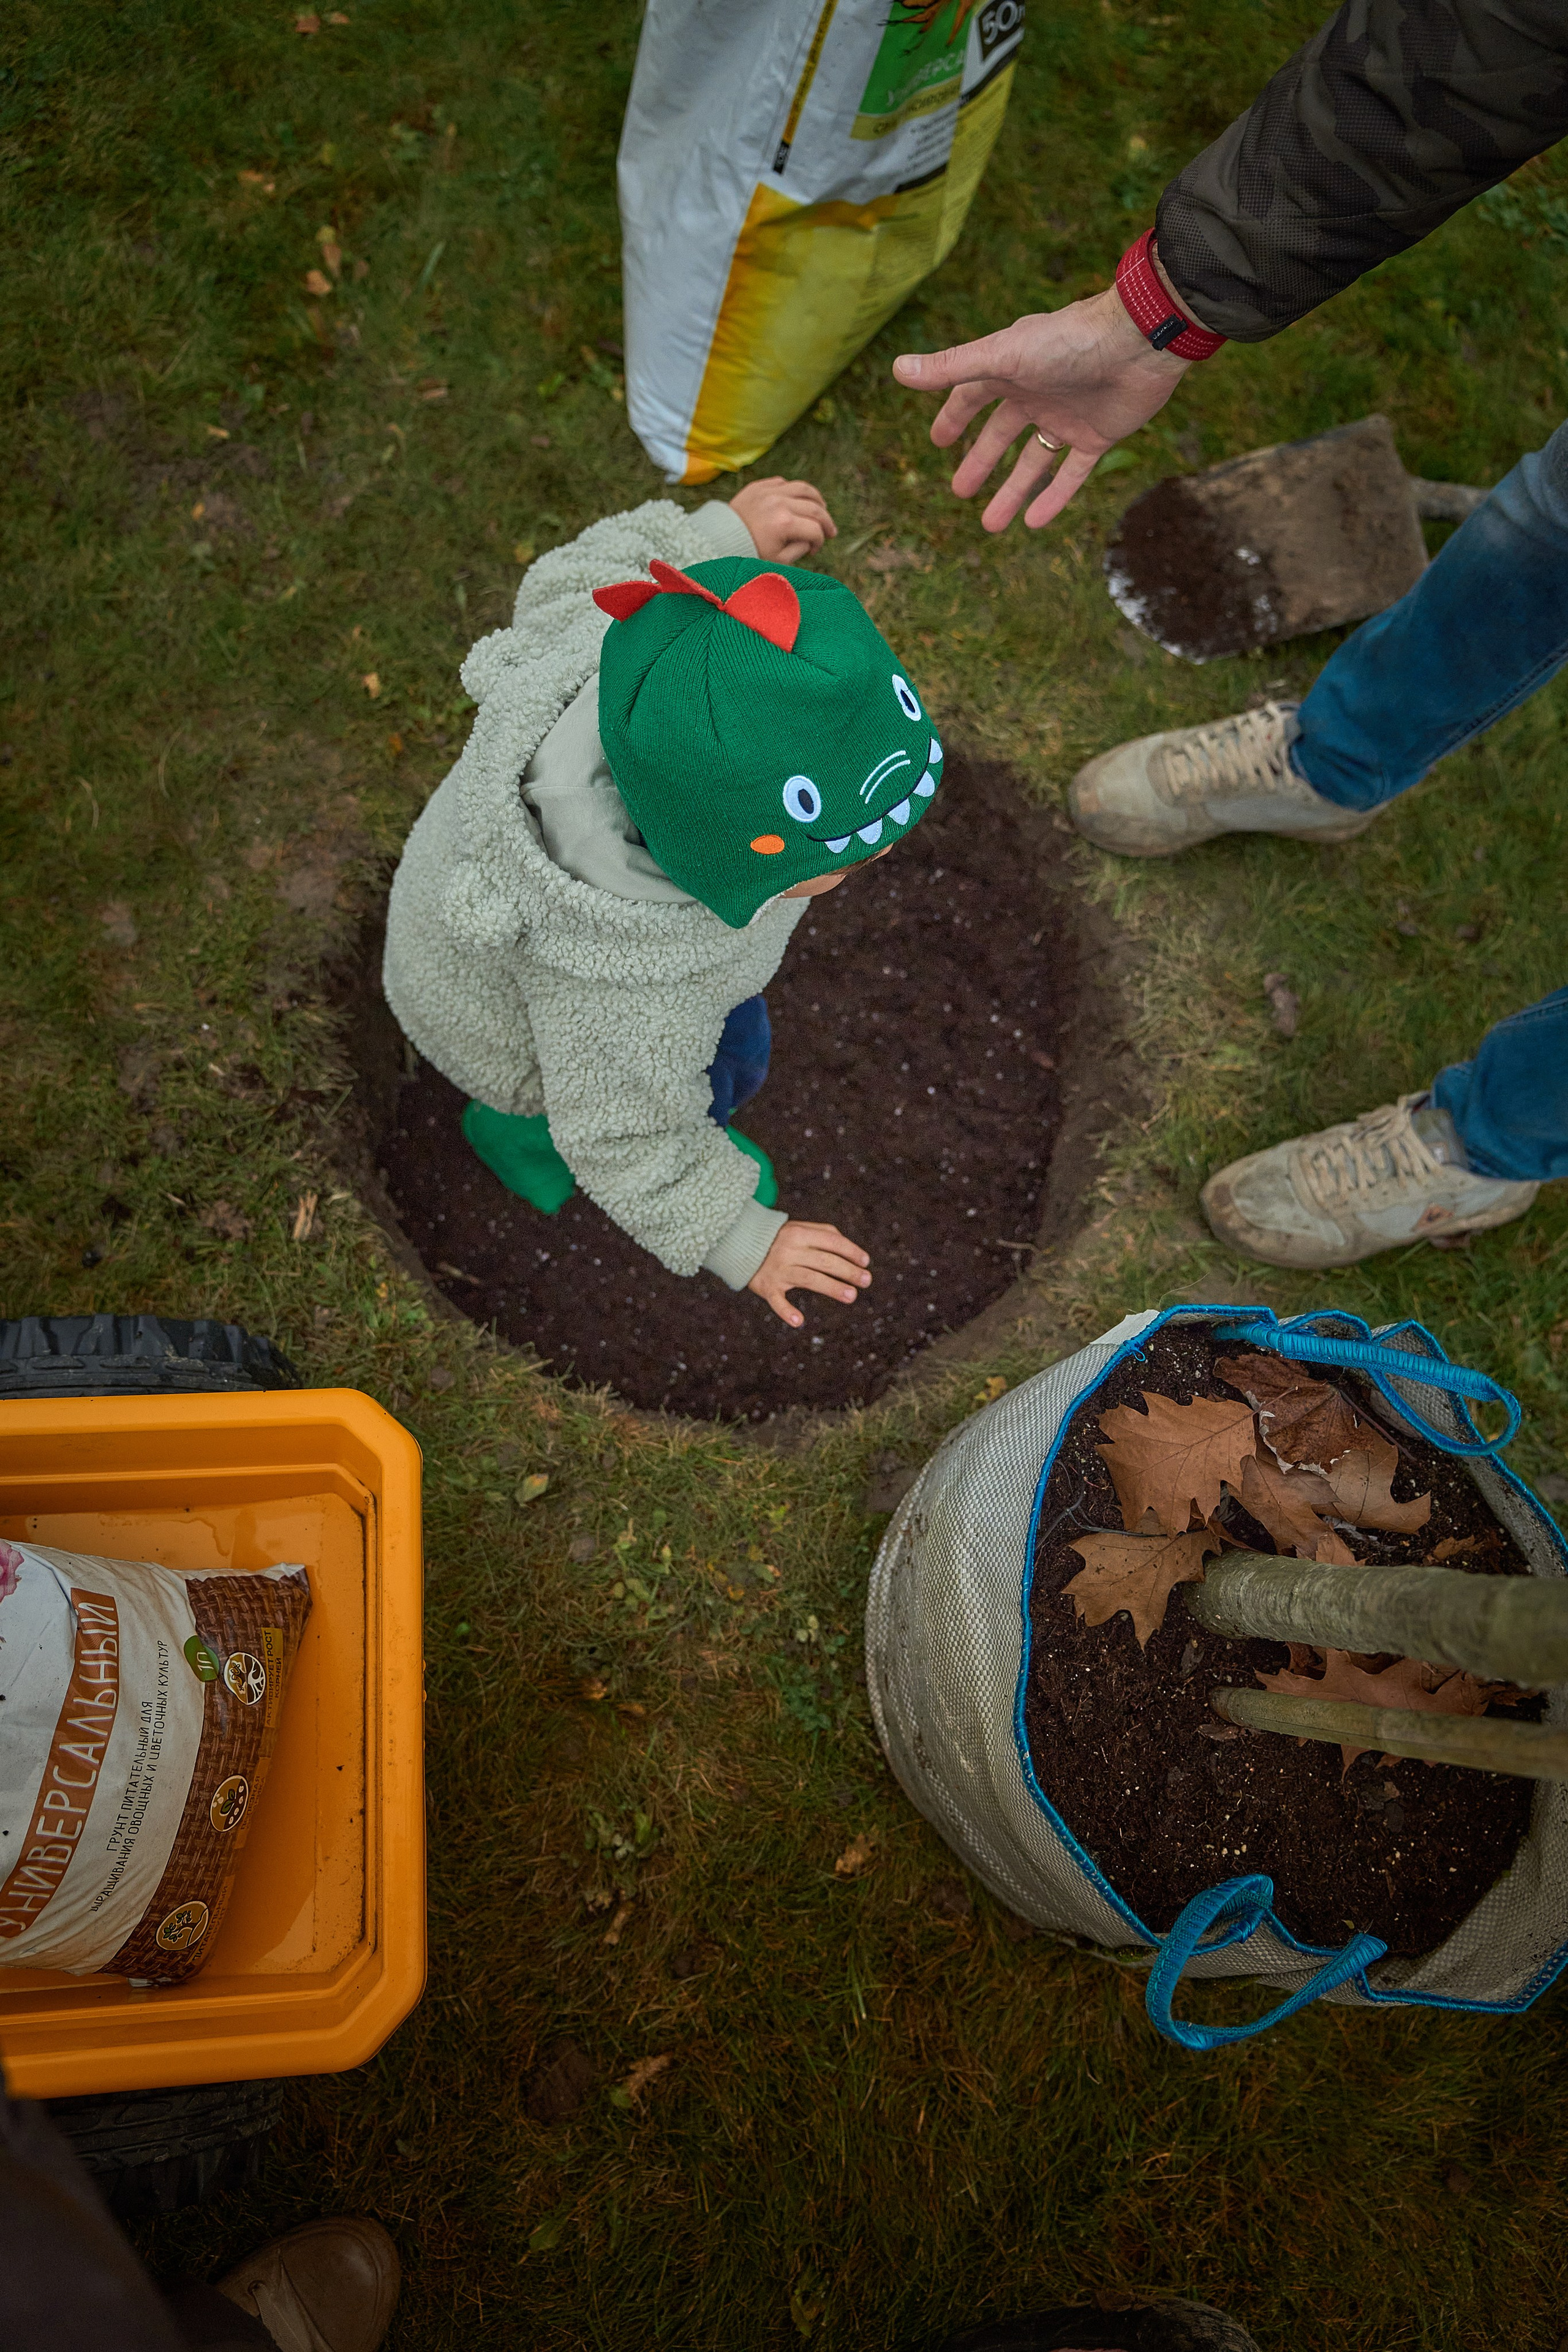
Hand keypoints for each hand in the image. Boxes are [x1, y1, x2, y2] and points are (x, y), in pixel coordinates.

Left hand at [729, 477, 837, 562]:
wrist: (720, 539)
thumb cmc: (748, 553)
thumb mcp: (777, 560)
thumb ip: (800, 549)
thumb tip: (812, 539)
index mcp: (784, 524)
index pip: (815, 530)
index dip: (820, 541)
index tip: (815, 549)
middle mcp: (780, 503)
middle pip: (815, 508)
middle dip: (826, 522)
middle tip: (830, 531)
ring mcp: (770, 491)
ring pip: (804, 488)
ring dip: (817, 499)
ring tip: (822, 509)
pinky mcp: (760, 485)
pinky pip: (785, 482)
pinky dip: (795, 491)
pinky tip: (798, 501)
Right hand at [748, 1219, 869, 1328]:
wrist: (739, 1243)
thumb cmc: (778, 1238)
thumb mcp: (799, 1228)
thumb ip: (824, 1233)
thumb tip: (851, 1249)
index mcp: (799, 1233)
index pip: (831, 1242)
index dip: (851, 1251)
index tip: (866, 1262)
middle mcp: (789, 1251)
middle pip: (824, 1261)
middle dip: (848, 1271)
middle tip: (866, 1281)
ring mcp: (778, 1270)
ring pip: (809, 1279)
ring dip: (832, 1288)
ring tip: (851, 1296)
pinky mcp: (767, 1287)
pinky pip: (777, 1301)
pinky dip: (786, 1311)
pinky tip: (799, 1321)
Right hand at [892, 285, 1188, 533]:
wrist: (1137, 343)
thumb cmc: (1067, 342)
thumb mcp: (1001, 356)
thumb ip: (952, 368)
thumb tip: (897, 369)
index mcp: (1013, 369)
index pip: (974, 396)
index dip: (955, 418)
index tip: (938, 443)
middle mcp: (1039, 393)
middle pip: (1002, 434)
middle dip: (981, 462)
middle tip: (959, 492)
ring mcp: (1068, 417)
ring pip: (1034, 461)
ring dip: (1013, 491)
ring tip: (991, 525)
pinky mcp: (1098, 437)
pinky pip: (1072, 474)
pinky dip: (1054, 498)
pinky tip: (1034, 524)